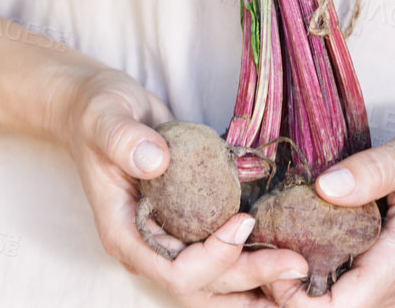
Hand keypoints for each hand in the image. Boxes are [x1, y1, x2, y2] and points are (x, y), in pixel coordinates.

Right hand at [62, 68, 309, 303]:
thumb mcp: (106, 118)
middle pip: (201, 285)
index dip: (212, 257)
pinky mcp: (184, 222)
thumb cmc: (98, 112)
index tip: (243, 222)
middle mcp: (148, 245)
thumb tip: (156, 160)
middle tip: (296, 265)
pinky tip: (279, 248)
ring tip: (295, 271)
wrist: (98, 108)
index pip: (173, 270)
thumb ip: (125, 140)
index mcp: (124, 232)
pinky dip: (247, 255)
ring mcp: (166, 237)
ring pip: (212, 279)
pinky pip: (217, 252)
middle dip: (248, 279)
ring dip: (253, 279)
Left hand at [262, 119, 394, 307]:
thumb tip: (323, 186)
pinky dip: (339, 284)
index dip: (297, 297)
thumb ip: (368, 172)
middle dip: (298, 295)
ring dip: (317, 292)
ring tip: (287, 251)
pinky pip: (369, 298)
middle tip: (269, 252)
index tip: (273, 262)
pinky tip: (320, 252)